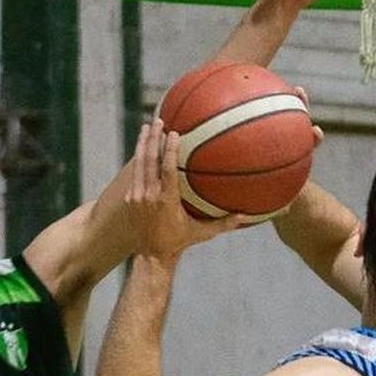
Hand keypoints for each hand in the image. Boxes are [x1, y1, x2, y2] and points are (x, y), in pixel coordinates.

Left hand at [127, 120, 245, 260]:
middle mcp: (148, 195)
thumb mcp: (202, 233)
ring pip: (138, 163)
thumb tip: (246, 215)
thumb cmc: (179, 241)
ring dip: (143, 144)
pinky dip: (139, 157)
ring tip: (147, 127)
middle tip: (158, 121)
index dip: (168, 150)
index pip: (166, 169)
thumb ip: (223, 223)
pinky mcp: (130, 198)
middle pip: (149, 161)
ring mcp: (136, 196)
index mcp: (166, 200)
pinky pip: (134, 172)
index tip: (173, 133)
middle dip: (153, 139)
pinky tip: (143, 145)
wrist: (151, 254)